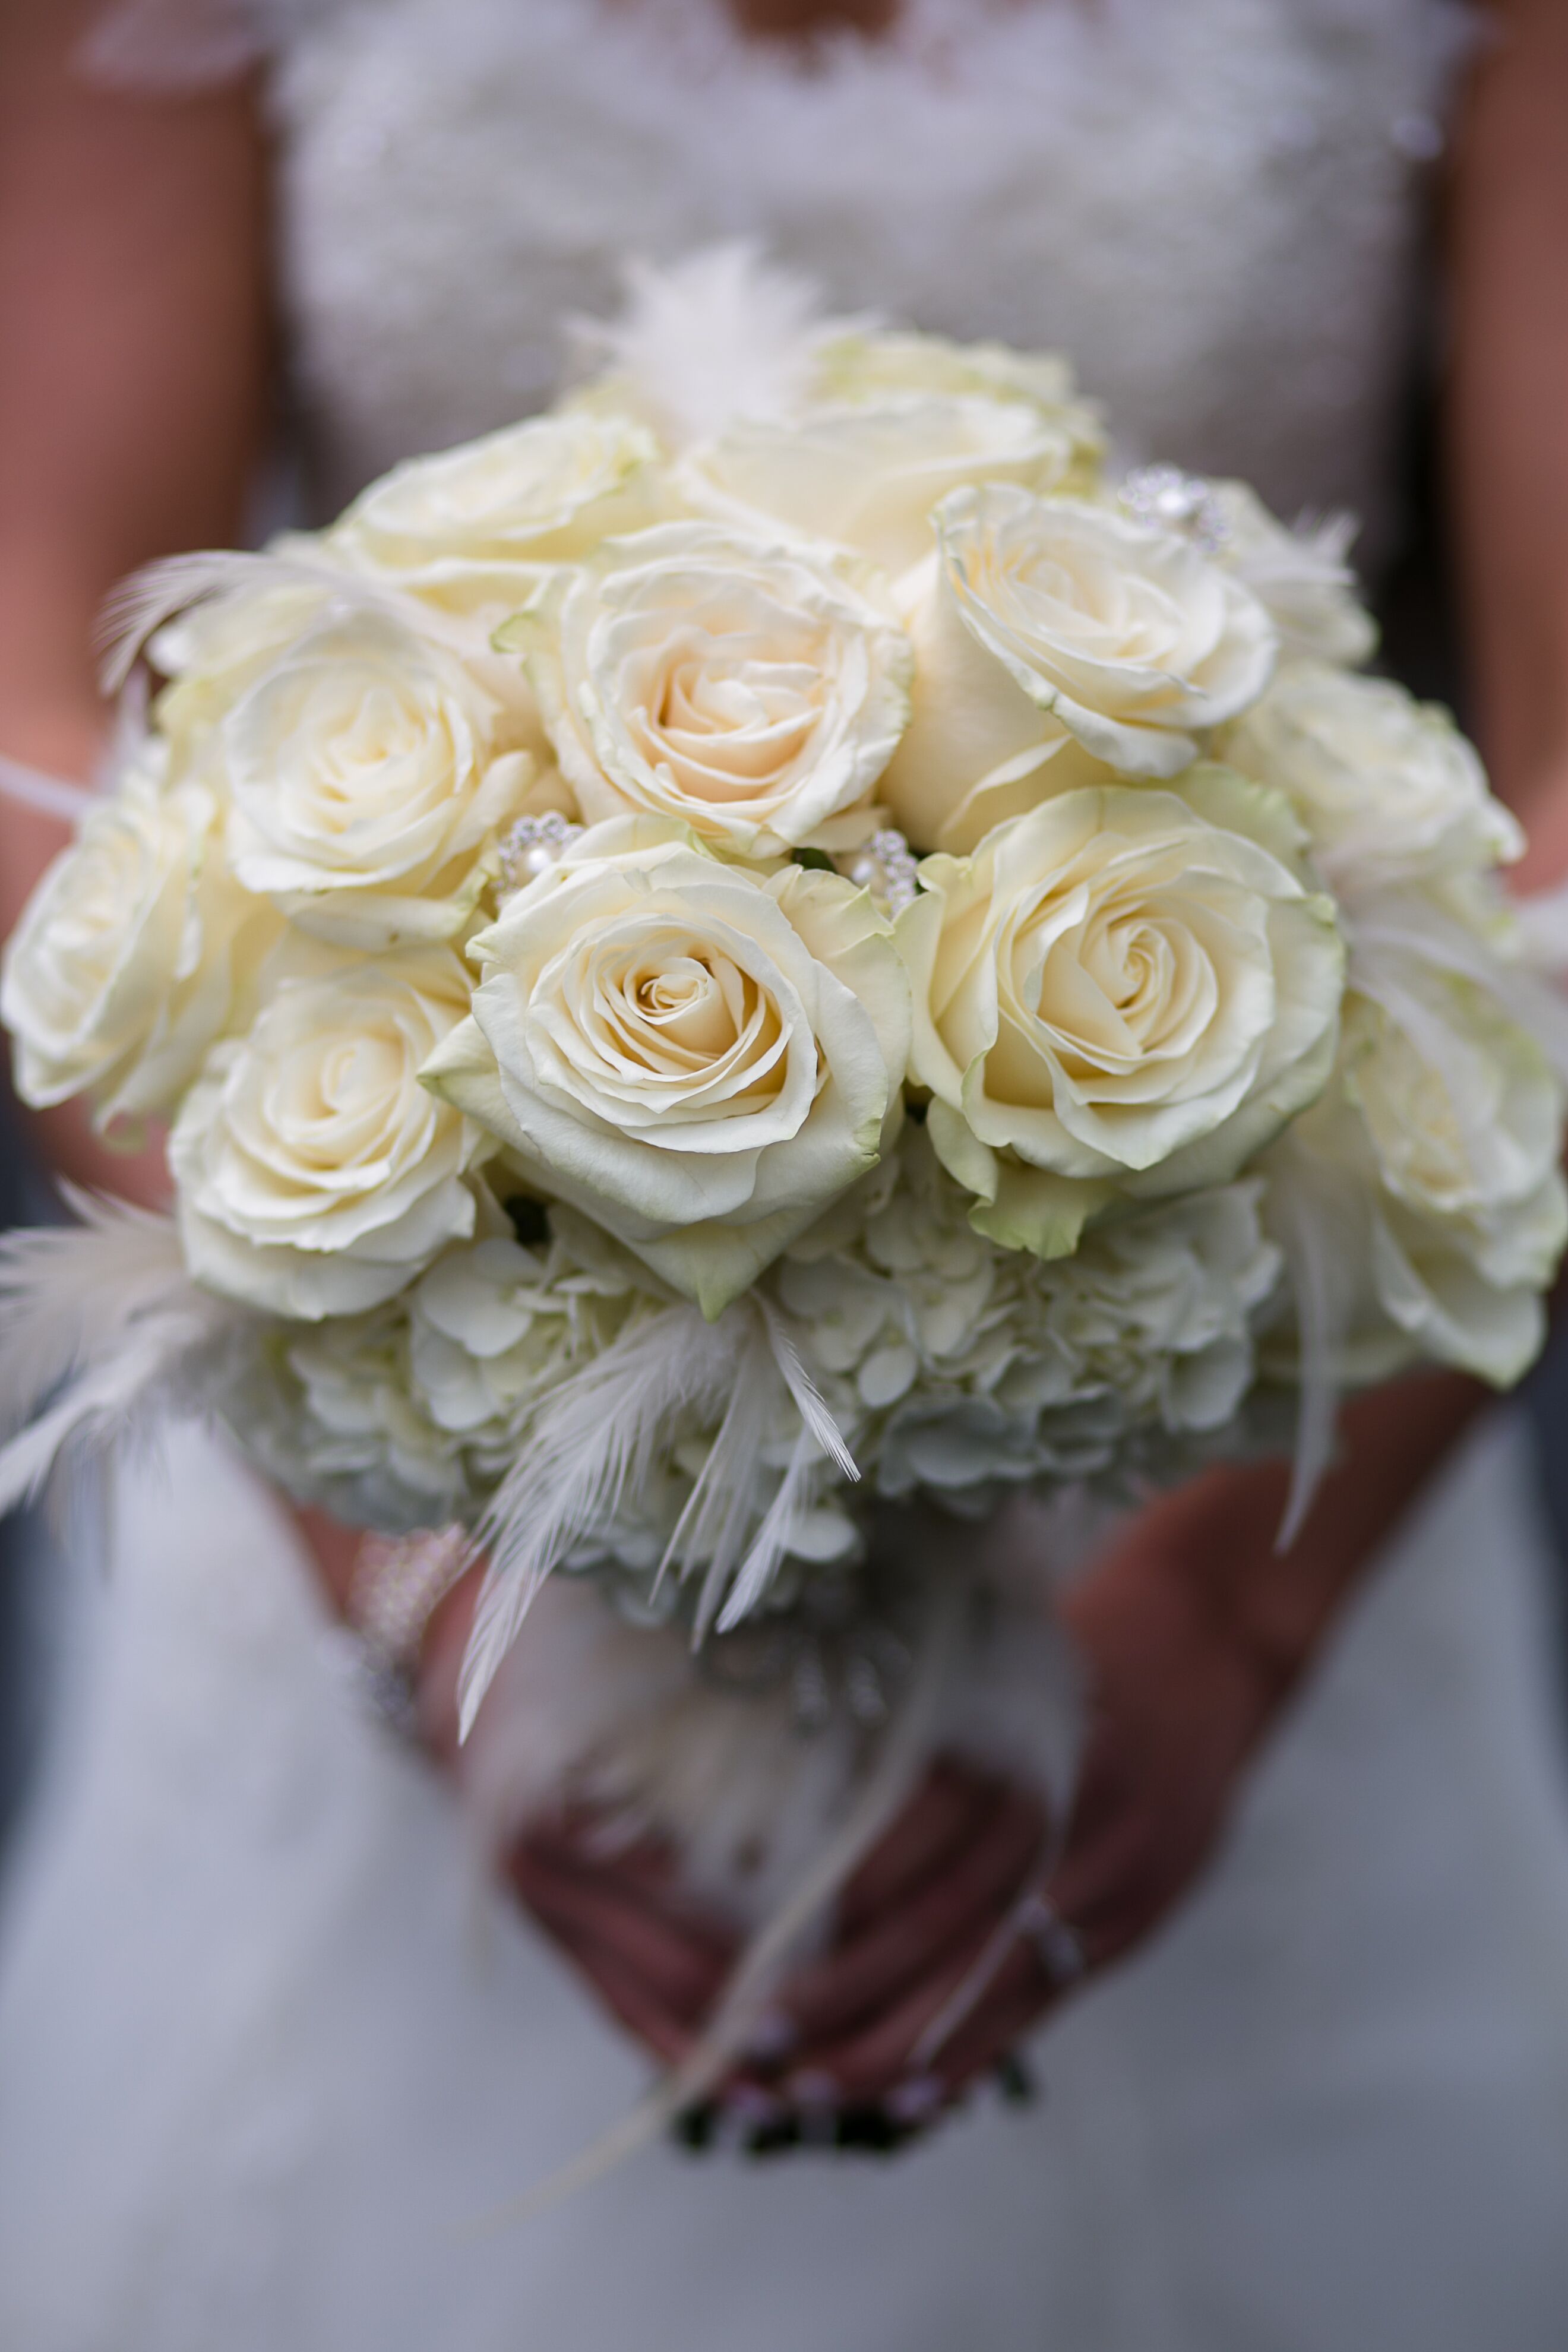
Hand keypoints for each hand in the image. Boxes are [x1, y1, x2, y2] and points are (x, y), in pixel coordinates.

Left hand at [486, 1369, 1484, 2146]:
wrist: (1245, 1588)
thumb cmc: (1097, 1558)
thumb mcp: (991, 1571)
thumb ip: (890, 1607)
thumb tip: (751, 1589)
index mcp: (1042, 1735)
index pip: (917, 1874)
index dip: (827, 1941)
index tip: (740, 1989)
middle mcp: (1093, 1823)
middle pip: (957, 1952)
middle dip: (845, 2019)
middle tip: (744, 2072)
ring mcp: (1135, 1871)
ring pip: (1005, 1991)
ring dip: (901, 2049)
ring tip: (801, 2097)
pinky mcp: (1150, 1891)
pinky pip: (1056, 1988)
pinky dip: (980, 2035)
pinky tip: (914, 2075)